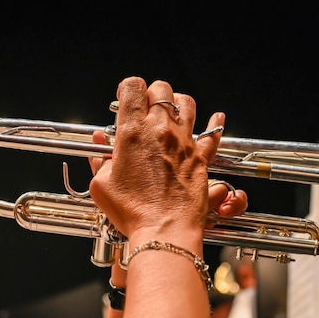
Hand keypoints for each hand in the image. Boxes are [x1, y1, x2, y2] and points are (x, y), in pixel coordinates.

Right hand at [89, 76, 246, 240]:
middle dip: (152, 92)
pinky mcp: (200, 157)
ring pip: (187, 103)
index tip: (126, 97)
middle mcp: (160, 130)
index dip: (128, 88)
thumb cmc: (132, 211)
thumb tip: (101, 140)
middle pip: (161, 89)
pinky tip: (217, 117)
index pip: (132, 87)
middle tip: (146, 106)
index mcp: (132, 132)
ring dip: (178, 102)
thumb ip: (101, 158)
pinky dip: (216, 123)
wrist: (164, 229)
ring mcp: (183, 142)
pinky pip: (213, 133)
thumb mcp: (102, 185)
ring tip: (172, 111)